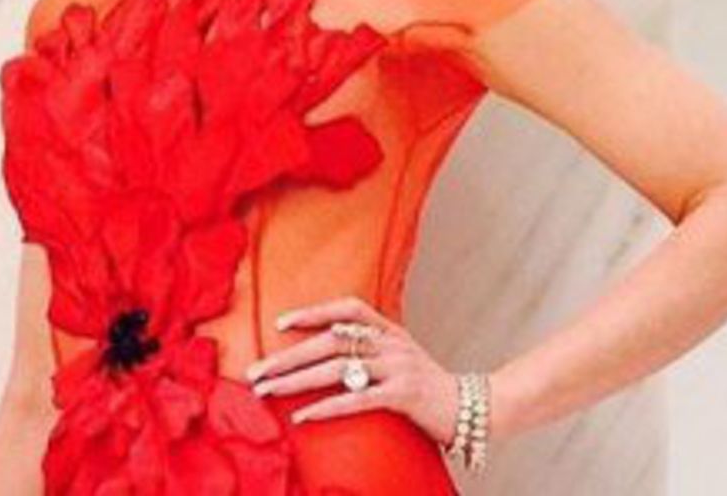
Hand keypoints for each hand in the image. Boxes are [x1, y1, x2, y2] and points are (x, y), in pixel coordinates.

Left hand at [243, 294, 460, 447]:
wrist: (470, 408)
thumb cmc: (425, 384)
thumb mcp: (399, 355)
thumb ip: (370, 347)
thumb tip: (326, 348)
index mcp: (389, 328)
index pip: (348, 309)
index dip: (314, 312)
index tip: (281, 323)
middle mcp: (391, 342)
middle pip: (330, 343)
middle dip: (288, 356)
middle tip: (256, 372)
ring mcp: (398, 367)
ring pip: (337, 370)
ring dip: (296, 381)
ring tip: (267, 392)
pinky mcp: (403, 395)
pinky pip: (357, 400)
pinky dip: (327, 408)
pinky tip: (303, 417)